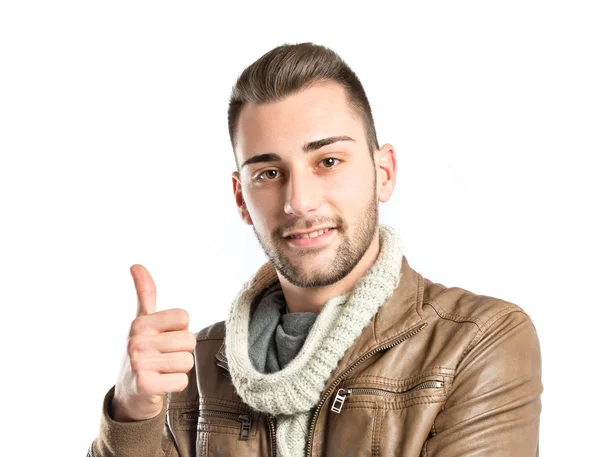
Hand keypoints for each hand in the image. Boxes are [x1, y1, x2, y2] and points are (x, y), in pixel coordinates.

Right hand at [111, 264, 195, 421]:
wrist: (129, 395)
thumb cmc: (142, 353)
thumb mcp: (142, 322)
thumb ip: (145, 293)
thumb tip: (136, 265)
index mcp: (140, 323)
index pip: (184, 317)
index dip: (179, 330)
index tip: (163, 338)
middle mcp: (136, 341)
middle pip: (189, 340)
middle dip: (181, 351)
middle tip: (163, 358)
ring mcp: (139, 364)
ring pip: (188, 361)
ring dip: (179, 369)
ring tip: (162, 371)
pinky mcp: (146, 386)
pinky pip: (182, 380)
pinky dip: (176, 385)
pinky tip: (161, 384)